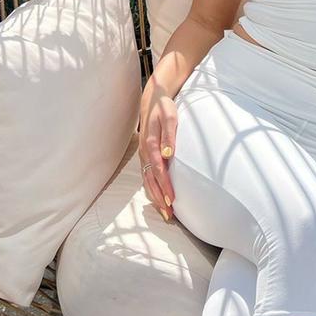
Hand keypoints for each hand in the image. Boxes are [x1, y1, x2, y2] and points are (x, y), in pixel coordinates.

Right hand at [138, 91, 178, 221]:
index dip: (164, 186)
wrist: (152, 101)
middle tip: (169, 215)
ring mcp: (143, 155)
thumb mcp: (169, 116)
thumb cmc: (164, 108)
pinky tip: (158, 199)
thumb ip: (169, 135)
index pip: (158, 170)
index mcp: (151, 144)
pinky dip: (152, 189)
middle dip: (159, 198)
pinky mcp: (145, 156)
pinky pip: (147, 176)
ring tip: (166, 213)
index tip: (171, 199)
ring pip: (147, 180)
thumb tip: (168, 154)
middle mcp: (145, 153)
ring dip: (155, 197)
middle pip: (151, 180)